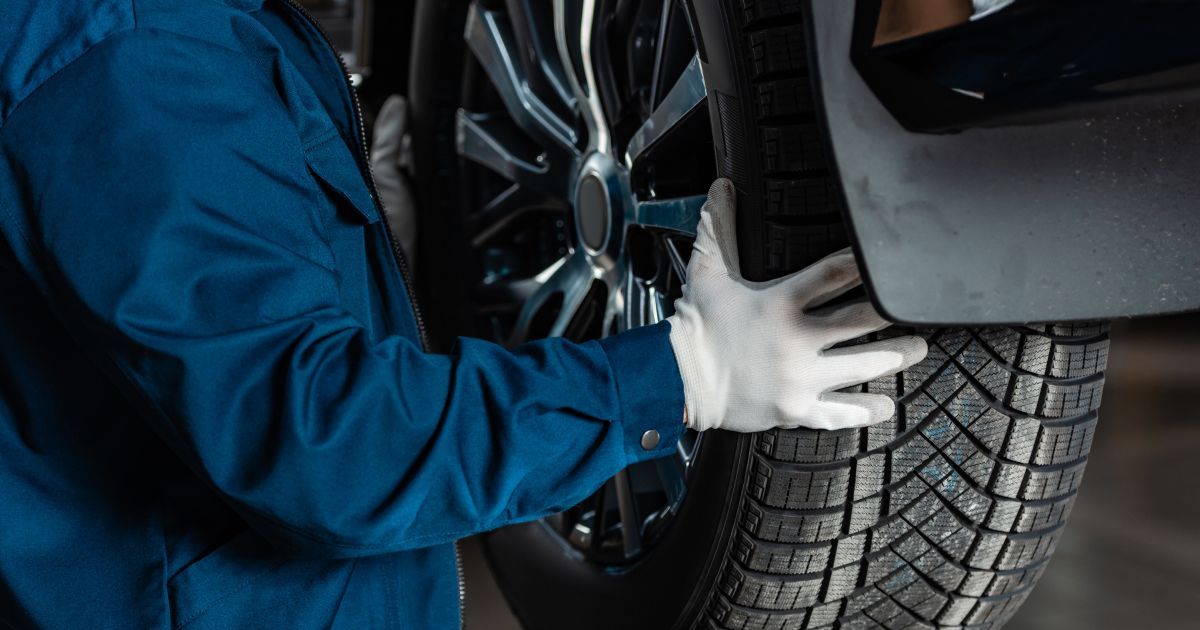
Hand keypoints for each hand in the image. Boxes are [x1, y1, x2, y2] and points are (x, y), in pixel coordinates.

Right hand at [667, 179, 927, 431]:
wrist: (674, 380)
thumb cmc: (694, 328)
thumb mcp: (706, 273)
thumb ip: (720, 228)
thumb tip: (722, 186)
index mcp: (778, 303)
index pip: (834, 273)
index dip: (865, 262)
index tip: (888, 257)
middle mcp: (795, 341)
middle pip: (861, 320)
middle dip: (894, 313)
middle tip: (917, 307)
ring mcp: (798, 379)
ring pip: (862, 366)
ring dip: (896, 357)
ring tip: (918, 349)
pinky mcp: (795, 409)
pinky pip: (840, 413)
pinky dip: (867, 410)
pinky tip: (887, 404)